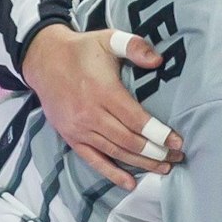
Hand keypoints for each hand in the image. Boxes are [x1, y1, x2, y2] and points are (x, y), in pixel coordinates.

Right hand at [21, 24, 183, 190]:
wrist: (43, 60)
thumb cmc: (82, 50)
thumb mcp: (109, 39)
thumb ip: (134, 46)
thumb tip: (158, 60)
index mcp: (103, 91)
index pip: (135, 120)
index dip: (158, 133)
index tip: (178, 142)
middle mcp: (90, 114)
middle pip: (128, 140)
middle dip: (155, 152)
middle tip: (177, 157)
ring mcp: (79, 129)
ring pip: (114, 152)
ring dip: (140, 163)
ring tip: (164, 168)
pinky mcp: (70, 137)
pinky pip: (93, 160)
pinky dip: (111, 173)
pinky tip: (130, 183)